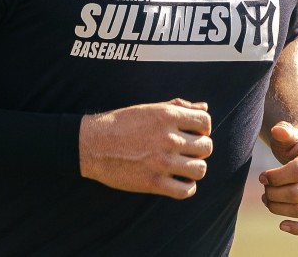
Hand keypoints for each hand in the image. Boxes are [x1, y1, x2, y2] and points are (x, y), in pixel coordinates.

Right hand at [79, 98, 211, 197]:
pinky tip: (178, 181)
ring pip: (200, 169)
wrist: (91, 145)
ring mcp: (162, 162)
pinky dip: (186, 187)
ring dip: (194, 168)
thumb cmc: (119, 124)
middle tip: (186, 151)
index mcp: (166, 116)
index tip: (192, 133)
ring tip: (183, 166)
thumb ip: (177, 106)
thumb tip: (204, 107)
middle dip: (199, 148)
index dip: (202, 128)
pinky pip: (186, 190)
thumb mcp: (147, 108)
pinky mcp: (154, 182)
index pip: (205, 122)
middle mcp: (168, 138)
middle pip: (206, 147)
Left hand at [259, 122, 297, 234]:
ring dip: (278, 208)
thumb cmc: (294, 143)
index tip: (262, 177)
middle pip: (296, 193)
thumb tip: (278, 132)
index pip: (296, 172)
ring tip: (267, 200)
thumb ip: (283, 132)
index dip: (274, 177)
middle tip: (264, 189)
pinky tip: (282, 226)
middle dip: (273, 193)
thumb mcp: (288, 133)